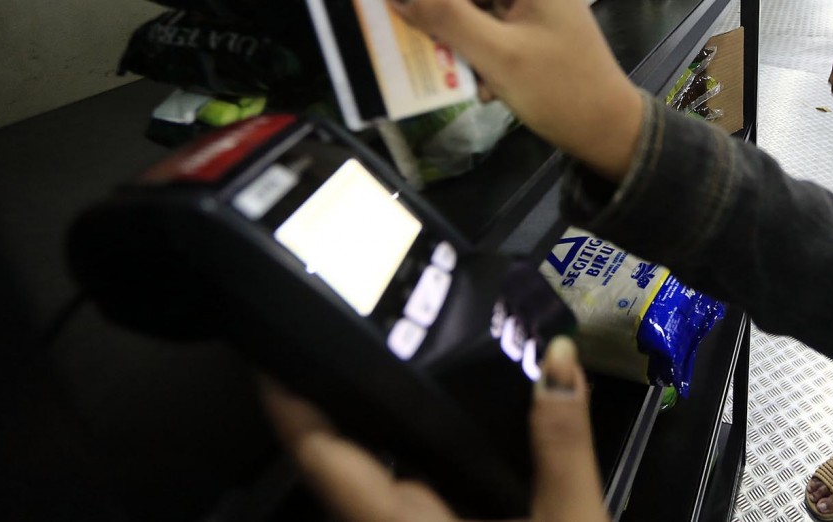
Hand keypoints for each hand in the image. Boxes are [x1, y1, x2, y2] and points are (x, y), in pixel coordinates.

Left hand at [261, 337, 606, 521]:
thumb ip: (561, 442)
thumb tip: (558, 356)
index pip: (323, 460)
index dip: (289, 407)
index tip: (270, 351)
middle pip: (340, 467)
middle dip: (339, 402)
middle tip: (356, 328)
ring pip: (369, 488)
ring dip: (376, 433)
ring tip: (394, 364)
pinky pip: (398, 504)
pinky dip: (406, 463)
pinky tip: (439, 434)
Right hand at [376, 0, 641, 182]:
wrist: (605, 133)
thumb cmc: (561, 88)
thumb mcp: (496, 53)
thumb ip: (442, 15)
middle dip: (439, 12)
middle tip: (418, 43)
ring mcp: (521, 6)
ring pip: (462, 9)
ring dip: (453, 43)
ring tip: (461, 75)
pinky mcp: (516, 34)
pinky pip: (475, 33)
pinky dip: (470, 58)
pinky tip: (482, 88)